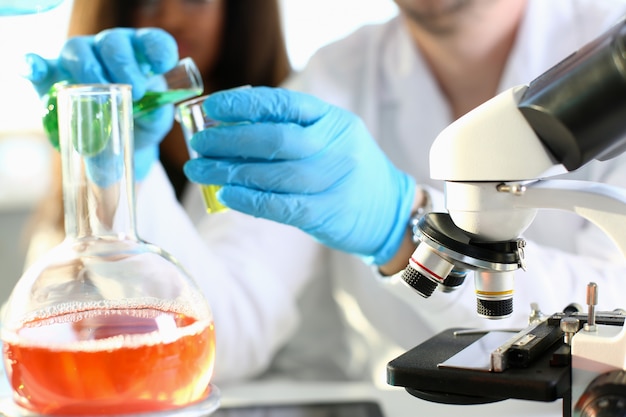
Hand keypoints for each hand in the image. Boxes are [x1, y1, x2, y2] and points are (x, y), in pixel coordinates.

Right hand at [24, 27, 177, 179]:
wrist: (117, 141)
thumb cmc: (141, 122)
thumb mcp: (154, 121)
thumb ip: (157, 115)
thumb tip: (152, 111)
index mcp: (142, 55)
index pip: (153, 41)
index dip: (158, 49)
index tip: (162, 67)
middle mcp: (111, 49)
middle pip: (114, 43)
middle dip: (124, 64)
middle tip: (135, 90)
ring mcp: (81, 58)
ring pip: (78, 49)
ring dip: (88, 68)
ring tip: (99, 90)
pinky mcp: (53, 74)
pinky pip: (39, 64)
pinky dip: (34, 64)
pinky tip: (35, 71)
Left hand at [183, 87, 415, 264]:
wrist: (389, 210)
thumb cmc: (347, 168)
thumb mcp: (330, 137)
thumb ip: (289, 129)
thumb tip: (228, 127)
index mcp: (333, 120)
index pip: (283, 104)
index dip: (243, 104)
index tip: (212, 108)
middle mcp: (336, 147)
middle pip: (274, 139)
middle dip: (229, 140)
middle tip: (198, 143)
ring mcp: (333, 181)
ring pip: (273, 174)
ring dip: (229, 172)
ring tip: (200, 170)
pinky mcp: (326, 213)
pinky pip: (280, 205)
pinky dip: (248, 199)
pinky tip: (225, 194)